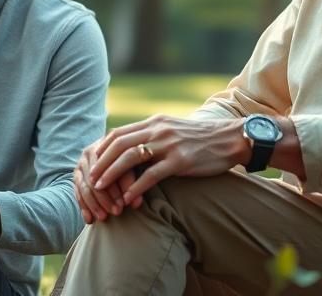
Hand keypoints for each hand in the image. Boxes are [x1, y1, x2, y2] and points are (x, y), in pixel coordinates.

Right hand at [73, 138, 136, 222]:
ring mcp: (80, 164)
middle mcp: (88, 152)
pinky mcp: (76, 175)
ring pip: (84, 187)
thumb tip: (135, 203)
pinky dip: (84, 207)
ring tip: (103, 218)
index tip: (123, 206)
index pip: (106, 170)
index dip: (114, 190)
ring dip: (94, 205)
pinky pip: (77, 193)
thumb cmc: (129, 160)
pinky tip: (90, 220)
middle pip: (93, 180)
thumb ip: (132, 183)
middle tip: (116, 213)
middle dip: (104, 199)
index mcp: (103, 147)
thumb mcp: (132, 168)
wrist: (116, 155)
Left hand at [89, 115, 248, 207]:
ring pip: (131, 157)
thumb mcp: (173, 131)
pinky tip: (128, 199)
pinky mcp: (180, 161)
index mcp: (155, 122)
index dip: (102, 149)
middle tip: (90, 179)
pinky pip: (152, 175)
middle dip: (101, 162)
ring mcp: (169, 144)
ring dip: (112, 174)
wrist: (231, 139)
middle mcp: (159, 130)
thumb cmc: (201, 139)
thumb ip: (154, 136)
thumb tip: (133, 148)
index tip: (92, 164)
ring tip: (101, 188)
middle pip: (120, 144)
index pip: (119, 133)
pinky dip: (136, 187)